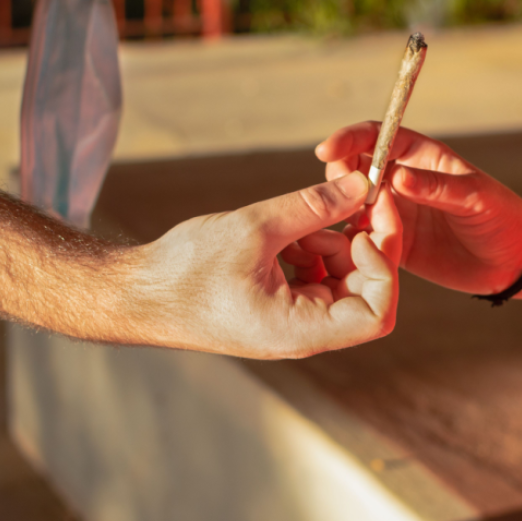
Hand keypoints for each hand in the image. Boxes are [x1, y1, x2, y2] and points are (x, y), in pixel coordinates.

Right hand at [120, 171, 401, 359]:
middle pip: (365, 293)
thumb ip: (314, 206)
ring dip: (331, 245)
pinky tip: (283, 236)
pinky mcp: (281, 310)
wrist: (137, 294)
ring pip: (342, 282)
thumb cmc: (186, 270)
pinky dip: (310, 252)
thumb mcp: (255, 227)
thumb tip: (362, 185)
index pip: (377, 313)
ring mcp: (293, 324)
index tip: (366, 226)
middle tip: (350, 201)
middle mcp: (304, 335)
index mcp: (301, 331)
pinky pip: (316, 280)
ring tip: (297, 224)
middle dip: (360, 246)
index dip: (383, 267)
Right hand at [317, 121, 521, 294]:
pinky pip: (362, 237)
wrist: (513, 262)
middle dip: (339, 175)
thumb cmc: (502, 218)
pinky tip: (348, 248)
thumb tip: (396, 177)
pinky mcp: (392, 242)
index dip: (350, 139)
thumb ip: (436, 187)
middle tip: (336, 193)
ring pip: (353, 203)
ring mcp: (394, 212)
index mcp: (421, 157)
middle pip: (355, 167)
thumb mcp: (476, 197)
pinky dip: (350, 240)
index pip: (378, 137)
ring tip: (344, 222)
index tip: (327, 150)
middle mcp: (402, 181)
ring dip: (342, 209)